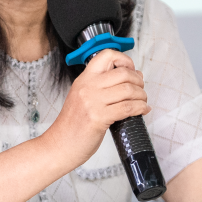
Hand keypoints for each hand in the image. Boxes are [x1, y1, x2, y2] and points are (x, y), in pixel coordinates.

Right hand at [46, 49, 150, 165]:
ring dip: (142, 96)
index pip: (106, 55)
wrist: (59, 146)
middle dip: (139, 81)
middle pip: (123, 73)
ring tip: (142, 102)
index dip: (124, 60)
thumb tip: (132, 75)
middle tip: (141, 89)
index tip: (132, 70)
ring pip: (128, 90)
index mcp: (84, 79)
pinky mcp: (99, 118)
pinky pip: (128, 107)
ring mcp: (92, 102)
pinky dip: (140, 108)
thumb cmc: (72, 125)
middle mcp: (88, 87)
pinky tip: (142, 110)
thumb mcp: (83, 98)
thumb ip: (102, 86)